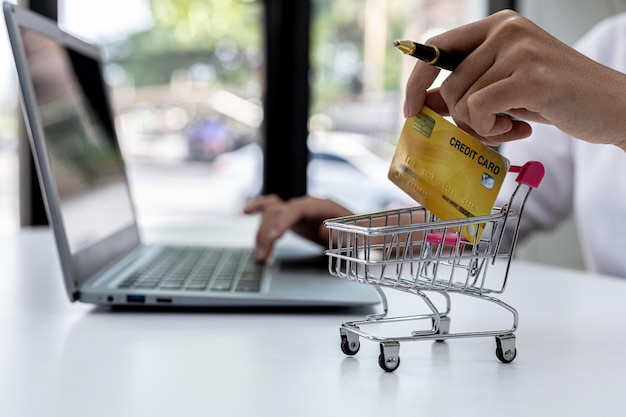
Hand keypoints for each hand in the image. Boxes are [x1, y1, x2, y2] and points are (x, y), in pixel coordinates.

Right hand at [243, 195, 352, 261]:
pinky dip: (258, 207)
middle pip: (281, 212)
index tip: (274, 237)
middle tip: (263, 256)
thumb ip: (342, 235)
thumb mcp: (354, 239)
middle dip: (269, 233)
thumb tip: (323, 231)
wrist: (357, 232)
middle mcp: (307, 204)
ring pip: (272, 214)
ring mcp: (298, 208)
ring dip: (262, 233)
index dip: (284, 221)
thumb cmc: (358, 235)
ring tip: (260, 255)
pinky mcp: (291, 216)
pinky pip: (271, 207)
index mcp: (323, 206)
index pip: (298, 209)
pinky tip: (246, 211)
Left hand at [404, 10, 625, 149]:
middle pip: (450, 84)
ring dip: (480, 126)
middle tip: (489, 128)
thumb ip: (465, 90)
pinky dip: (490, 128)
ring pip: (463, 100)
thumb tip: (423, 101)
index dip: (416, 81)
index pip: (437, 48)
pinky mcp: (530, 76)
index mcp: (497, 26)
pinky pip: (479, 110)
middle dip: (461, 117)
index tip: (410, 110)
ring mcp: (519, 49)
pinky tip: (516, 128)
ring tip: (509, 125)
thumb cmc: (555, 97)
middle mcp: (506, 29)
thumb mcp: (503, 89)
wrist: (611, 106)